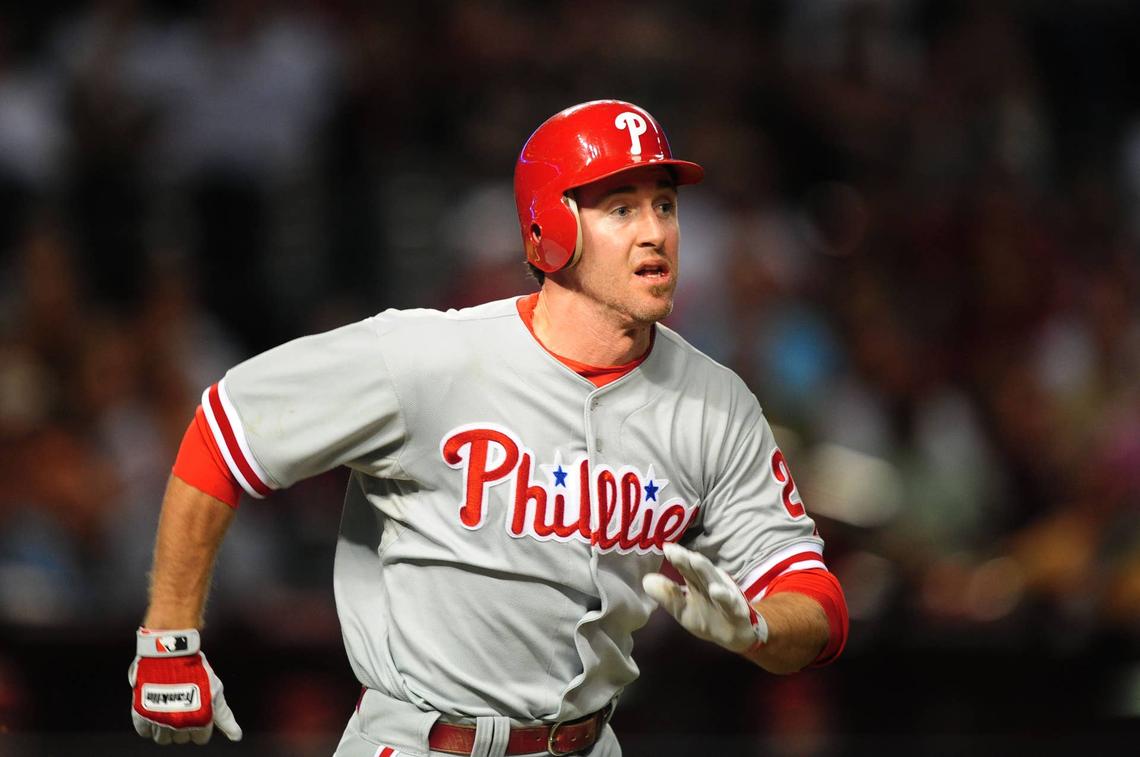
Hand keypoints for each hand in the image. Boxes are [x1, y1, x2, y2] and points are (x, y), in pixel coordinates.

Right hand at [128, 627, 241, 744]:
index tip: (198, 710)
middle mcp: (180, 722)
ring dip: (166, 727)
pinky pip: (144, 731)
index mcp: (201, 718)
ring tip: (169, 707)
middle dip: (184, 725)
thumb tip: (237, 737)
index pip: (201, 739)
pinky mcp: (141, 713)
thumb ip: (225, 717)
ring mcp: (159, 719)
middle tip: (184, 705)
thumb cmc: (197, 670)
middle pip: (182, 739)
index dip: (201, 725)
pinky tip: (156, 708)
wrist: (171, 651)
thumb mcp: (216, 692)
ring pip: (163, 739)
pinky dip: (148, 724)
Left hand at [643, 542, 767, 653]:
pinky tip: (716, 591)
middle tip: (672, 549)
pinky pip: (730, 602)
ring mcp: (724, 595)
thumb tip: (646, 580)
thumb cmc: (707, 617)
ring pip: (714, 580)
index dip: (676, 558)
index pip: (685, 568)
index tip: (665, 547)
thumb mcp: (682, 610)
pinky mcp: (736, 610)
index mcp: (697, 582)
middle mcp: (710, 583)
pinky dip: (724, 596)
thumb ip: (667, 595)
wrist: (735, 636)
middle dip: (686, 559)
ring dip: (705, 570)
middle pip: (697, 570)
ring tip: (694, 560)